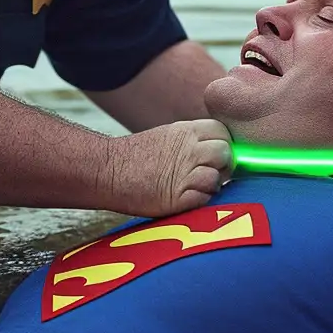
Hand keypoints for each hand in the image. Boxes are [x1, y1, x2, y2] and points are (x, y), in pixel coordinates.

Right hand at [103, 118, 231, 217]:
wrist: (107, 171)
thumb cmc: (136, 157)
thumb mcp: (168, 135)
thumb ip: (194, 140)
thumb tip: (218, 151)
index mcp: (187, 131)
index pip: (224, 133)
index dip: (222, 145)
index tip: (212, 157)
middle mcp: (189, 149)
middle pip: (226, 154)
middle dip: (222, 166)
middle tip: (208, 174)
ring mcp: (184, 173)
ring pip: (217, 178)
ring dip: (210, 186)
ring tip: (193, 188)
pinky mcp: (177, 197)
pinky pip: (203, 199)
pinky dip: (198, 201)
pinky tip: (183, 198)